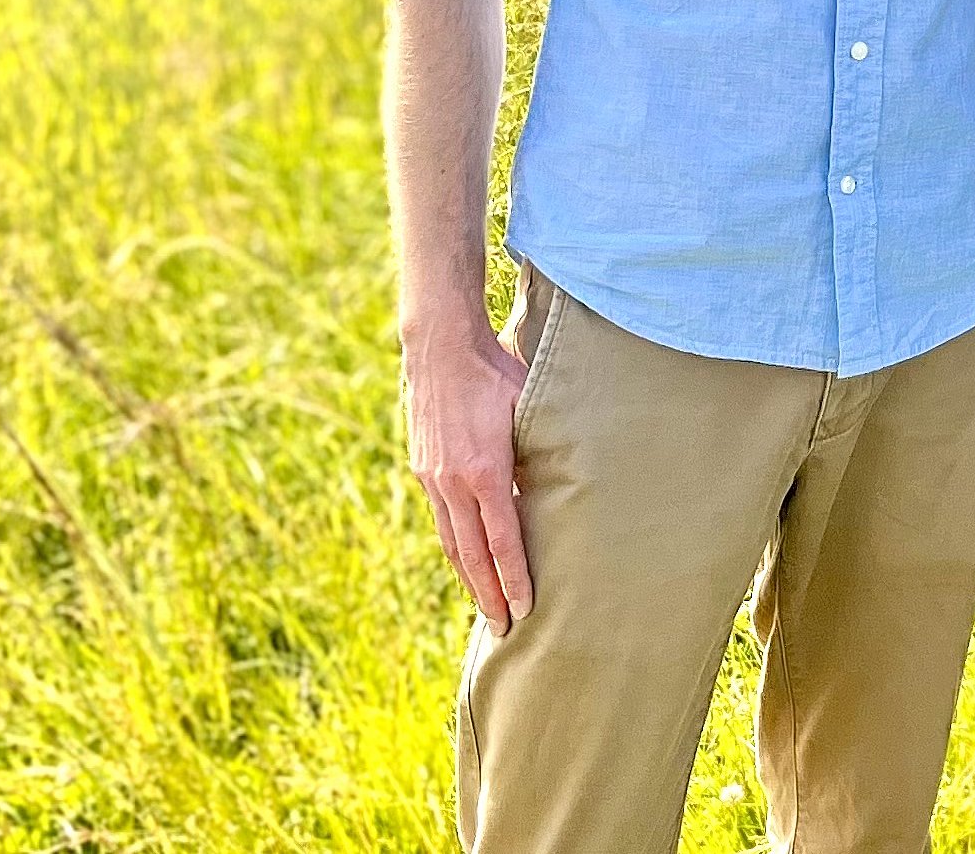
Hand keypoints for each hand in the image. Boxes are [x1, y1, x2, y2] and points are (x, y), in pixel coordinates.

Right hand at [401, 316, 532, 630]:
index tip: (525, 609)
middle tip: (503, 629)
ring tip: (484, 607)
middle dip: (489, 594)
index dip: (514, 578)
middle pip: (472, 554)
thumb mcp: (528, 410)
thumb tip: (551, 489)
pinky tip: (465, 561)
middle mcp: (452, 481)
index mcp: (483, 470)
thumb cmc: (496, 370)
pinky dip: (454, 547)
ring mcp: (433, 476)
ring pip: (451, 541)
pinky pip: (440, 519)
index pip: (503, 540)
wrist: (441, 344)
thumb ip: (537, 453)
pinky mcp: (423, 467)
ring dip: (468, 577)